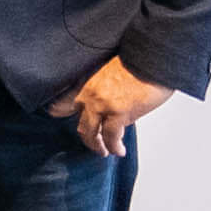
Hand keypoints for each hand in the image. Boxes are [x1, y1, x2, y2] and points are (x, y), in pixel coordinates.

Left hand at [50, 56, 171, 156]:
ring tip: (105, 151)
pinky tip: (119, 150)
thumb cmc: (138, 63)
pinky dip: (114, 146)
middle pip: (80, 122)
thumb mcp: (109, 71)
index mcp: (86, 82)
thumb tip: (108, 106)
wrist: (153, 59)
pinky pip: (111, 136)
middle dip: (87, 136)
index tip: (56, 117)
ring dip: (98, 145)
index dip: (59, 111)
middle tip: (93, 143)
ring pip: (91, 132)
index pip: (64, 101)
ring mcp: (102, 104)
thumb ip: (103, 88)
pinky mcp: (118, 113)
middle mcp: (90, 94)